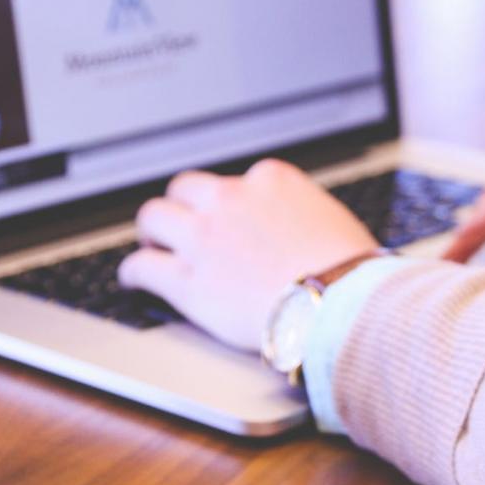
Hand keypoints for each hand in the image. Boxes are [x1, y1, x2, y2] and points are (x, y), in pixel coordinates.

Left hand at [118, 159, 378, 350]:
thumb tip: (304, 231)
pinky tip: (133, 279)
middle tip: (181, 224)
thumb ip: (303, 216)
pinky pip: (142, 267)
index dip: (228, 202)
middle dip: (182, 205)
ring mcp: (204, 238)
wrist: (339, 304)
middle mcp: (231, 199)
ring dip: (152, 231)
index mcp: (271, 180)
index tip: (227, 216)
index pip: (236, 181)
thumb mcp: (332, 221)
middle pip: (186, 188)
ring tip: (151, 244)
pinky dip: (133, 272)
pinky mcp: (187, 280)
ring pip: (154, 217)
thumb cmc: (350, 272)